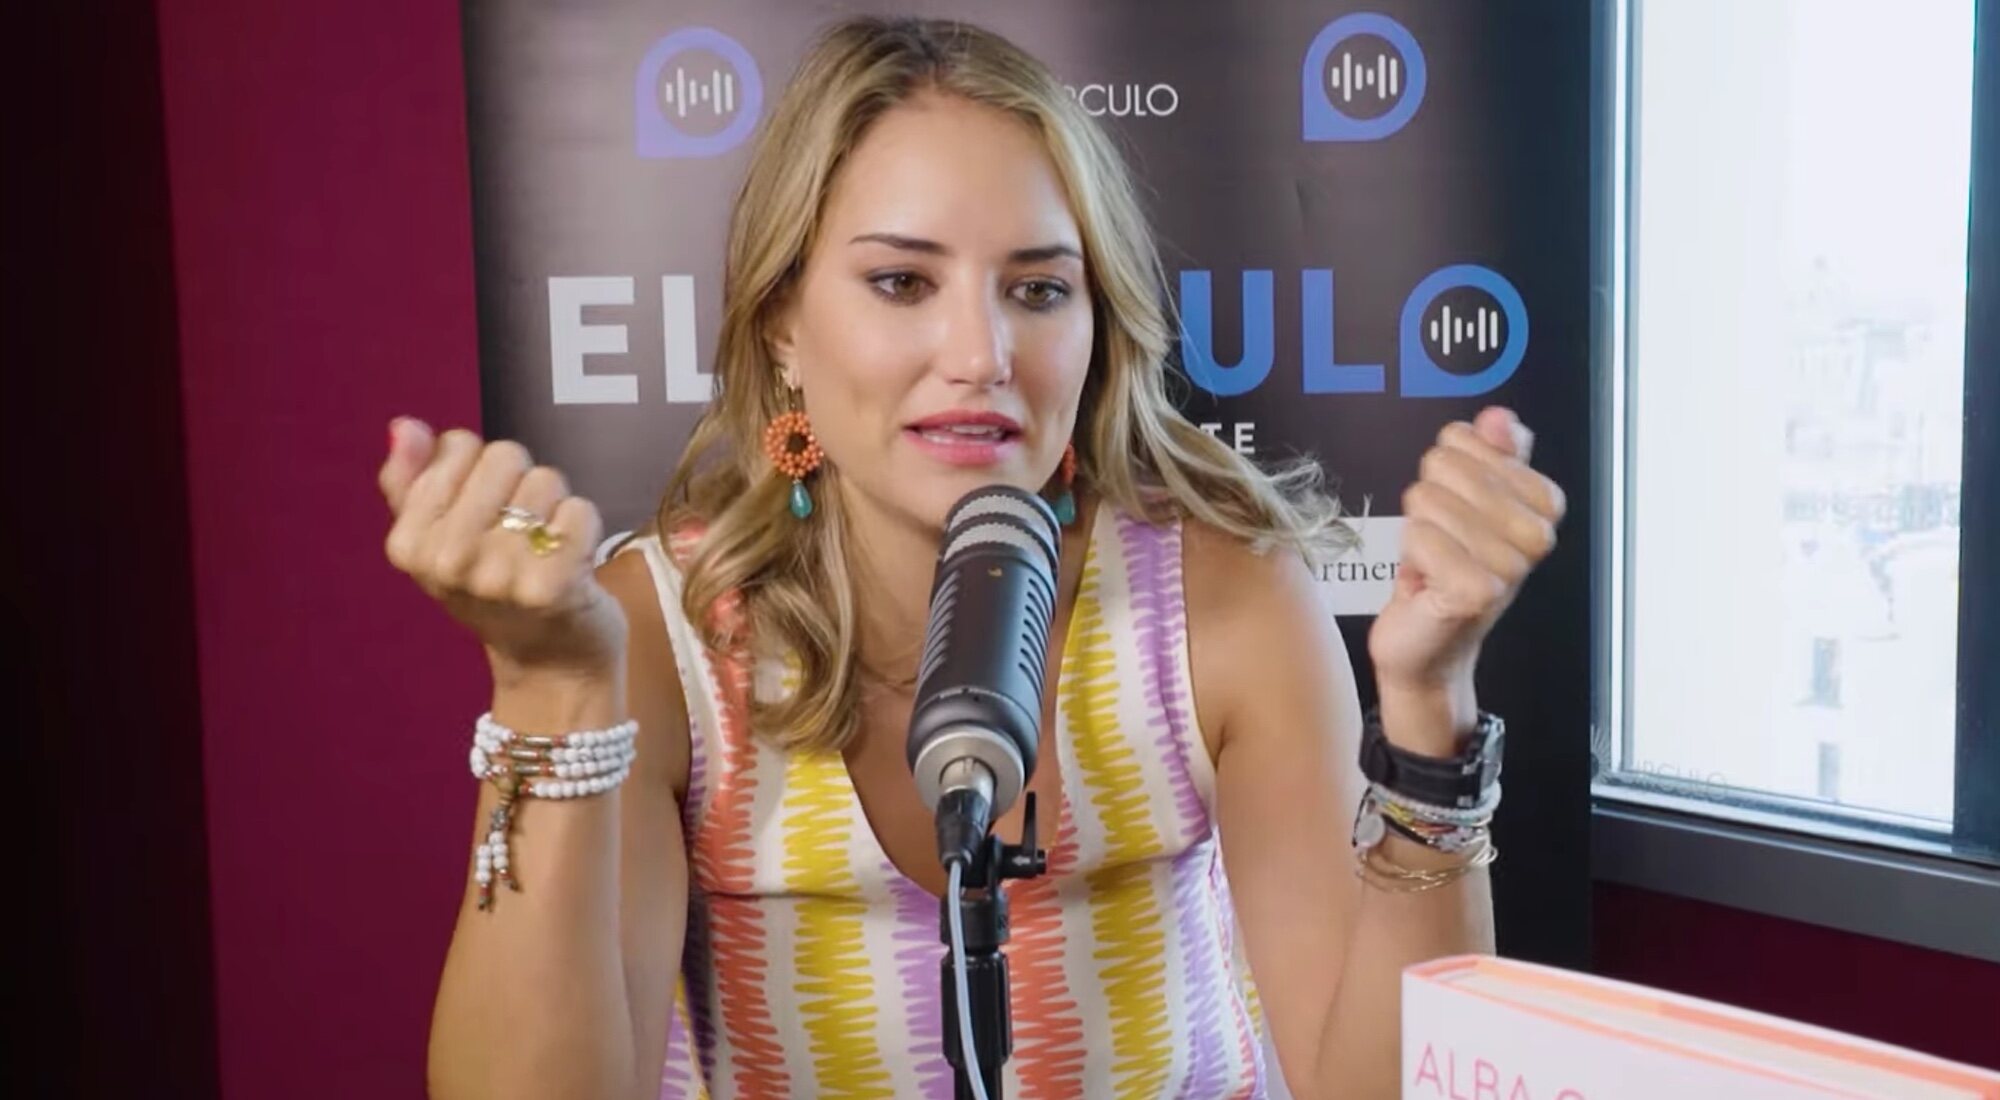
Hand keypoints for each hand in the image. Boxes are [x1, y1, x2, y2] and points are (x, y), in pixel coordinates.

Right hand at [378, 417, 626, 685]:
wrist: (548, 662)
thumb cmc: (494, 587)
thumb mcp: (437, 539)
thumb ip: (412, 480)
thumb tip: (405, 426)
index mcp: (410, 544)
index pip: (459, 445)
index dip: (482, 468)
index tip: (484, 510)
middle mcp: (448, 561)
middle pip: (505, 455)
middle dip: (522, 482)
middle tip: (521, 530)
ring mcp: (498, 576)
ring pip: (546, 480)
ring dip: (555, 507)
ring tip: (545, 546)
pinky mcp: (551, 587)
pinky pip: (579, 511)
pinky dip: (584, 527)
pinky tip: (571, 559)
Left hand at [1367, 407, 1565, 751]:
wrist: (1429, 642)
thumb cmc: (1447, 569)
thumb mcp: (1469, 502)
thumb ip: (1489, 454)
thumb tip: (1499, 418)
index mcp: (1542, 503)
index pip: (1465, 438)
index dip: (1444, 470)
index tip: (1457, 508)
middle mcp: (1537, 534)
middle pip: (1443, 465)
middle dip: (1427, 500)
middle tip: (1441, 539)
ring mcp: (1510, 565)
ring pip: (1427, 500)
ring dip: (1418, 531)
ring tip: (1435, 560)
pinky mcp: (1477, 591)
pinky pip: (1418, 536)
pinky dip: (1410, 556)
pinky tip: (1427, 581)